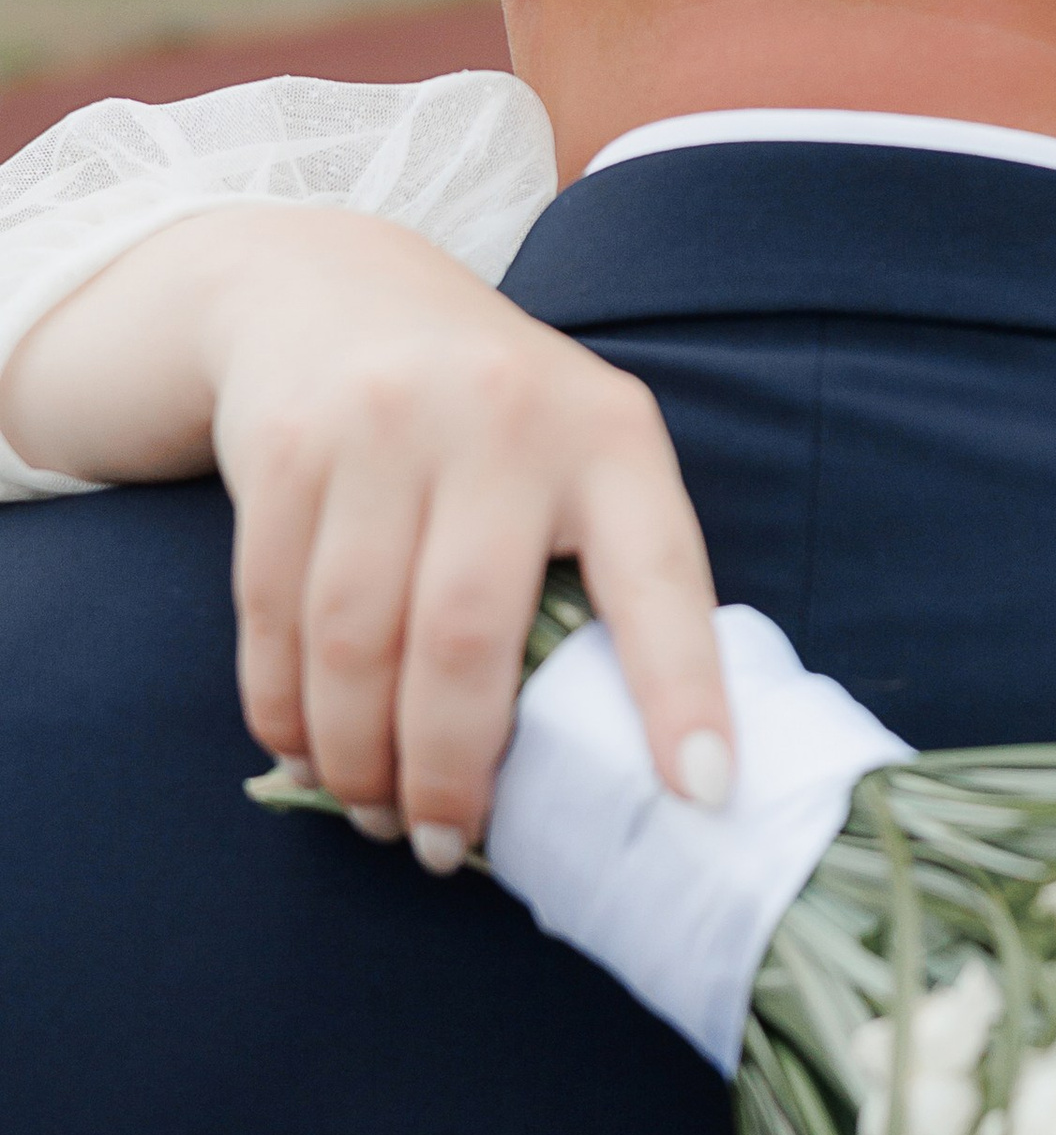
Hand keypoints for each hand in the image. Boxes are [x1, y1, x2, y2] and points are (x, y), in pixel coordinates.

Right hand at [7, 209, 728, 867]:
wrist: (333, 288)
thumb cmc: (493, 414)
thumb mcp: (578, 450)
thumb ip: (601, 570)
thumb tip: (623, 763)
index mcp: (612, 435)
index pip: (661, 577)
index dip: (683, 692)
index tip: (703, 794)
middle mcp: (504, 419)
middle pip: (471, 638)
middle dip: (454, 771)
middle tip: (442, 846)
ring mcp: (383, 426)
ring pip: (358, 642)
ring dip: (359, 756)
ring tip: (375, 814)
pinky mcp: (283, 447)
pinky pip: (273, 617)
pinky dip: (286, 708)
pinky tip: (306, 752)